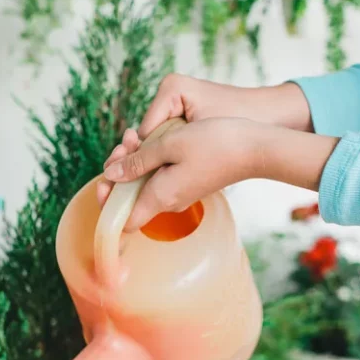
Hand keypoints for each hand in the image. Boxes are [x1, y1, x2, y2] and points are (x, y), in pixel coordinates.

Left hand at [102, 118, 267, 232]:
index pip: (124, 223)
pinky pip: (159, 177)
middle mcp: (168, 202)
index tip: (104, 183)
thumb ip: (137, 162)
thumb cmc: (215, 143)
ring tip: (134, 135)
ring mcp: (179, 193)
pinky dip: (150, 160)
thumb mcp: (169, 144)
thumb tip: (111, 175)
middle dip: (118, 173)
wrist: (255, 148)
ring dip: (133, 161)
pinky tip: (151, 138)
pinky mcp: (187, 183)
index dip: (108, 207)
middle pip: (130, 200)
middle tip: (123, 145)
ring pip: (143, 185)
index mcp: (160, 197)